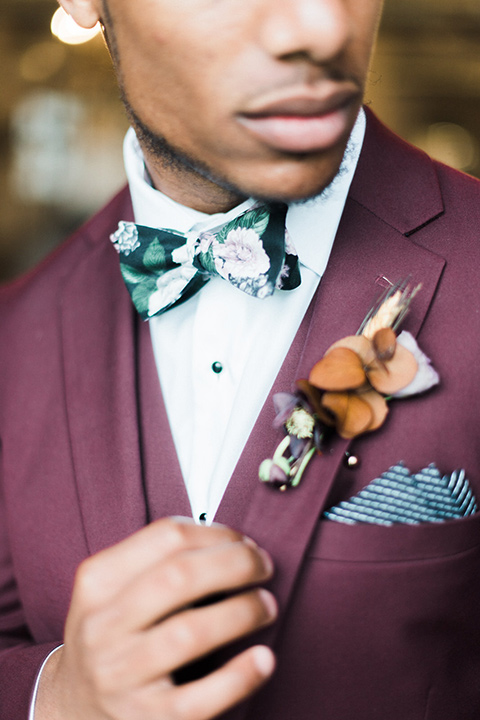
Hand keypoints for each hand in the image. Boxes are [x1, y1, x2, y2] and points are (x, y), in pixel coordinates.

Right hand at [36, 517, 276, 719]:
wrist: (75, 706)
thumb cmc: (112, 634)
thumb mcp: (113, 589)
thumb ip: (159, 561)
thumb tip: (233, 545)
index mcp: (97, 582)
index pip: (166, 537)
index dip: (217, 534)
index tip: (242, 541)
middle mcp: (102, 627)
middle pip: (179, 577)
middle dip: (236, 564)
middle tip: (263, 566)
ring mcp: (121, 676)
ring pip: (190, 633)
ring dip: (242, 611)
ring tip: (266, 605)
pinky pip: (199, 699)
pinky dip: (239, 676)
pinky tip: (263, 658)